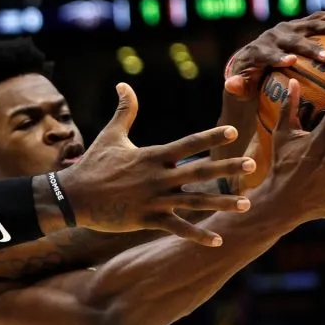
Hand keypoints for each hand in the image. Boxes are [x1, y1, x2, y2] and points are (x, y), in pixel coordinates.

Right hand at [56, 83, 256, 246]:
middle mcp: (158, 177)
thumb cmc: (92, 164)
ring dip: (221, 202)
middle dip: (227, 167)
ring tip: (245, 204)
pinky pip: (178, 228)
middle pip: (199, 171)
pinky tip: (218, 240)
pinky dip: (198, 235)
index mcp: (152, 156)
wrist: (73, 196)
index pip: (187, 144)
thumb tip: (124, 84)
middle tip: (252, 164)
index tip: (233, 133)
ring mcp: (154, 200)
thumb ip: (124, 111)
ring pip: (194, 201)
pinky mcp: (146, 219)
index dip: (211, 138)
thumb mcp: (110, 135)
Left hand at [224, 8, 324, 99]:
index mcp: (259, 52)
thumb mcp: (239, 85)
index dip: (278, 57)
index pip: (268, 55)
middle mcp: (273, 36)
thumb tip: (231, 85)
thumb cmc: (247, 78)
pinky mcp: (297, 25)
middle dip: (310, 50)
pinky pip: (317, 19)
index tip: (291, 61)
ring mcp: (286, 28)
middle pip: (293, 42)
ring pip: (309, 26)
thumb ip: (236, 86)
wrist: (250, 58)